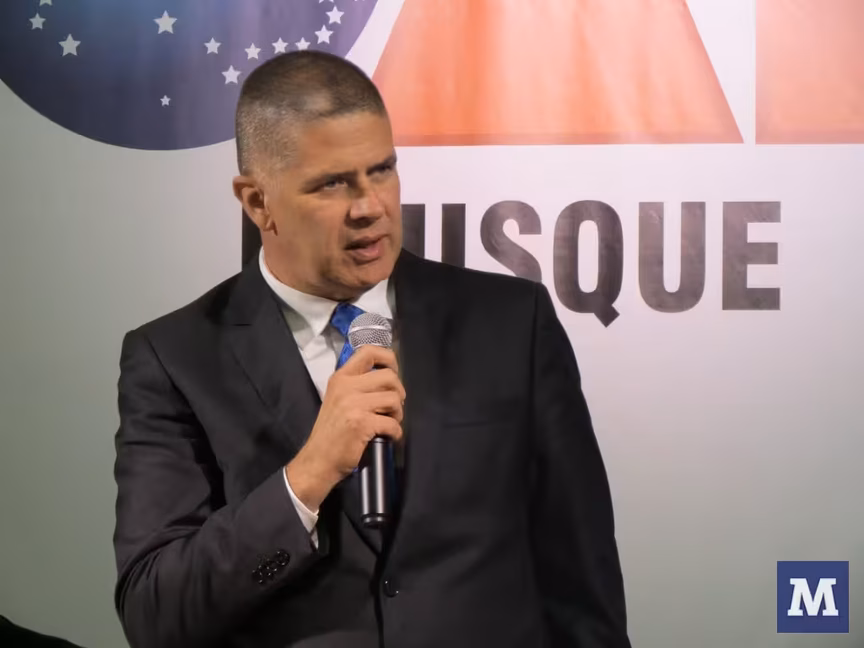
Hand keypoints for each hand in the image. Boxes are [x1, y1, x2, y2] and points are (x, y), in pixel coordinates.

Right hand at [285, 345, 404, 511]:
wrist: (318, 460)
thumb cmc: (331, 432)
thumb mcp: (338, 399)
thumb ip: (357, 385)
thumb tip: (388, 378)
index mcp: (341, 378)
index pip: (369, 352)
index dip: (388, 358)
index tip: (393, 372)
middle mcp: (346, 387)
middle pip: (389, 376)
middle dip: (398, 393)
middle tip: (393, 407)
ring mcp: (353, 404)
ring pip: (394, 399)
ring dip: (397, 414)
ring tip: (389, 422)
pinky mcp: (362, 423)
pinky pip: (392, 423)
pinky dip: (395, 432)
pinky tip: (388, 436)